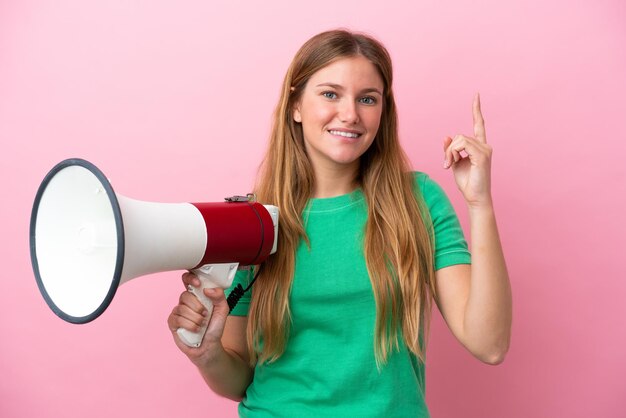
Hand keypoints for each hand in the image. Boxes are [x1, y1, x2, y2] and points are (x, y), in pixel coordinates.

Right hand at [167, 272, 229, 364]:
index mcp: (197, 295)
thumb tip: (207, 289)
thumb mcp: (223, 310)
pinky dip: (190, 325)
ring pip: (182, 308)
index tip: (198, 284)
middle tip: (205, 314)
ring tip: (202, 324)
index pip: (188, 280)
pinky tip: (195, 330)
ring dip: (196, 318)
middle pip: (185, 295)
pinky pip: (177, 319)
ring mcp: (178, 312)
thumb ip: (219, 296)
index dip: (190, 278)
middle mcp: (186, 302)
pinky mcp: (173, 323)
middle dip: (198, 306)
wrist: (209, 346)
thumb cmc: (214, 327)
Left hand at [443, 93, 492, 207]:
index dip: (476, 110)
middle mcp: (484, 145)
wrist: (474, 197)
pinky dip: (453, 154)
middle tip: (446, 163)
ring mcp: (485, 150)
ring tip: (449, 165)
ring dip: (449, 153)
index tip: (476, 96)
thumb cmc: (467, 182)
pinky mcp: (482, 155)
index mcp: (479, 146)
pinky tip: (453, 164)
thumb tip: (447, 136)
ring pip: (459, 139)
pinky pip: (461, 145)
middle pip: (460, 135)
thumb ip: (451, 150)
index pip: (478, 124)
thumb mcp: (454, 163)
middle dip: (449, 149)